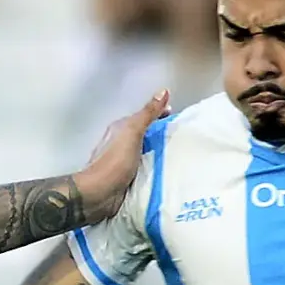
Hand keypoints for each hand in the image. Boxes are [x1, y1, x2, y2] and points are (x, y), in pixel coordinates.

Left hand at [73, 89, 171, 220]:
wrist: (99, 193)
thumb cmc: (115, 161)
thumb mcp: (132, 132)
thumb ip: (147, 114)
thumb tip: (163, 91)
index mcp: (120, 129)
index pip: (144, 117)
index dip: (160, 115)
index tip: (178, 118)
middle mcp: (121, 143)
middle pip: (146, 135)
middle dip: (164, 135)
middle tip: (184, 138)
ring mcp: (124, 162)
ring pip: (147, 153)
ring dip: (162, 153)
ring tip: (182, 155)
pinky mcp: (128, 179)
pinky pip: (146, 169)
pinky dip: (157, 168)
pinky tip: (170, 171)